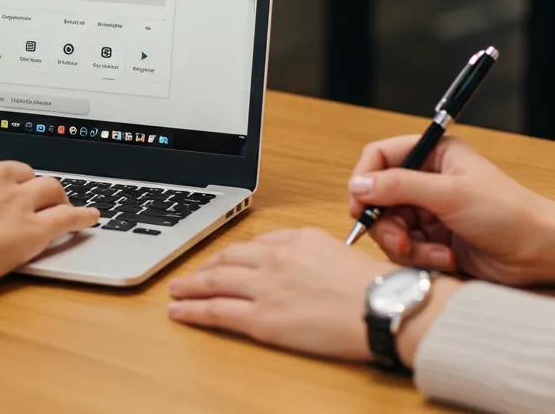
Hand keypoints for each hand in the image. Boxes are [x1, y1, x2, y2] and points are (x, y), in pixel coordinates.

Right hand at [0, 146, 97, 287]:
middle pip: (21, 173)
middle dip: (24, 186)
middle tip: (24, 201)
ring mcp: (18, 199)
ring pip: (48, 188)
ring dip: (55, 196)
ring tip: (60, 203)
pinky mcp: (33, 228)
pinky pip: (66, 217)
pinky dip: (81, 217)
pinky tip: (90, 217)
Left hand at [167, 228, 391, 360]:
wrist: (383, 307)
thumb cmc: (372, 286)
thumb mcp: (336, 250)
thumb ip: (306, 250)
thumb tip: (287, 256)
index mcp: (294, 240)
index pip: (254, 244)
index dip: (233, 255)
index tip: (223, 260)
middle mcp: (274, 259)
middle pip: (228, 259)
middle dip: (205, 266)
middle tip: (190, 274)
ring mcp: (265, 288)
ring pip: (215, 282)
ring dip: (191, 286)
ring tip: (176, 291)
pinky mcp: (263, 319)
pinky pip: (218, 311)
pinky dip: (194, 310)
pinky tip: (180, 311)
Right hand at [349, 135, 554, 284]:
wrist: (541, 256)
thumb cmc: (508, 214)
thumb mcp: (449, 194)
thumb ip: (399, 186)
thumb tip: (357, 184)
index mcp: (432, 155)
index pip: (380, 157)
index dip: (364, 178)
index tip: (359, 204)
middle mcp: (426, 180)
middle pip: (379, 197)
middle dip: (386, 222)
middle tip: (399, 240)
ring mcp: (429, 210)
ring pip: (389, 225)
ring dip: (405, 244)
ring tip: (432, 253)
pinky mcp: (433, 239)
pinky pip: (406, 247)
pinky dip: (420, 256)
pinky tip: (445, 258)